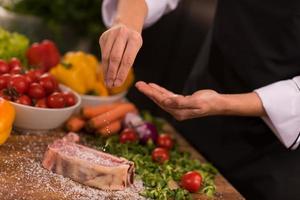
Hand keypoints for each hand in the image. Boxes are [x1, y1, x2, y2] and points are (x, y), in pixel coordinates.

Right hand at [99, 24, 142, 87]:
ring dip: (106, 71)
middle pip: (115, 58)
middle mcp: (122, 35)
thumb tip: (117, 80)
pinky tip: (105, 74)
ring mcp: (111, 34)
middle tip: (111, 85)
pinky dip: (104, 65)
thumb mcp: (136, 49)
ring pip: (106, 56)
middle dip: (112, 73)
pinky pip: (102, 53)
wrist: (127, 24)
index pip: (127, 60)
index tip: (118, 84)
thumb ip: (128, 61)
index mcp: (134, 39)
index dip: (122, 74)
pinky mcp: (103, 37)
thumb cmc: (132, 42)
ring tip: (107, 82)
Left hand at [135, 81, 265, 119]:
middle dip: (148, 92)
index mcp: (178, 112)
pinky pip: (168, 96)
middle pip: (159, 100)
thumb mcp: (196, 102)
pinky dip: (160, 91)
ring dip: (153, 91)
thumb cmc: (209, 102)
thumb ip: (180, 102)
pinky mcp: (181, 102)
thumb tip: (165, 102)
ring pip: (162, 98)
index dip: (151, 93)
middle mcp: (176, 111)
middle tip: (138, 84)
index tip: (142, 87)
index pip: (161, 101)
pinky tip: (154, 87)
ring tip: (143, 85)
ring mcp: (178, 107)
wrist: (218, 103)